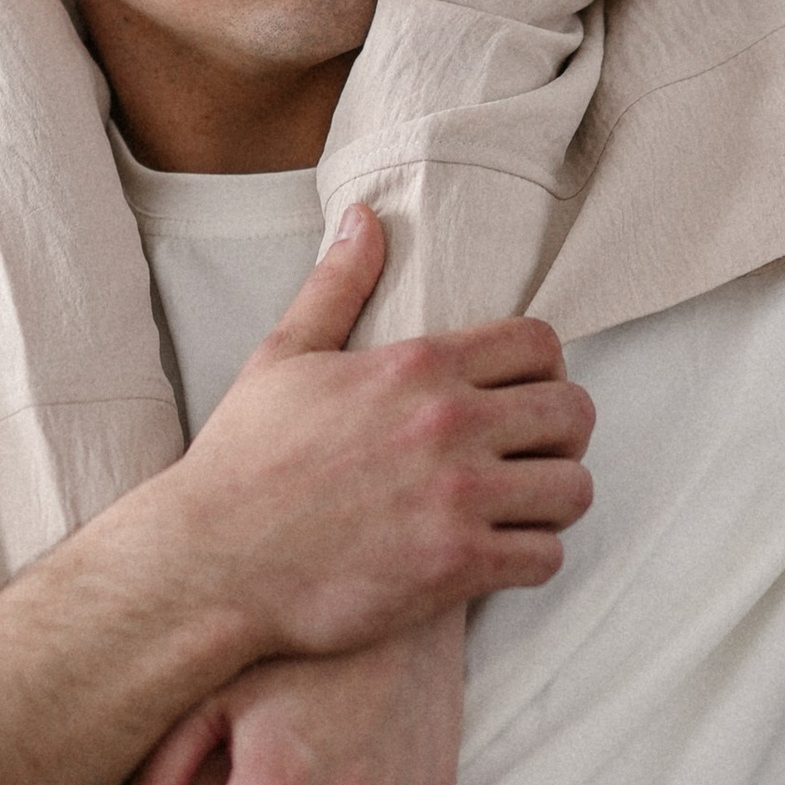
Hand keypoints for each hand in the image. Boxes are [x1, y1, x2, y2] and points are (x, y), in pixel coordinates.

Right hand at [158, 207, 593, 658]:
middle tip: (533, 454)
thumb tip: (364, 218)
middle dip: (563, 434)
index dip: (544, 368)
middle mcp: (449, 423)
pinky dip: (532, 557)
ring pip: (572, 488)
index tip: (524, 393)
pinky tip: (501, 554)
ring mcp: (458, 497)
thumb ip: (337, 285)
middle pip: (573, 412)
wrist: (211, 561)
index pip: (540, 343)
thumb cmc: (243, 460)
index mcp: (417, 365)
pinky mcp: (455, 566)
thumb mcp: (283, 356)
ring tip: (524, 507)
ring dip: (554, 499)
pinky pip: (545, 557)